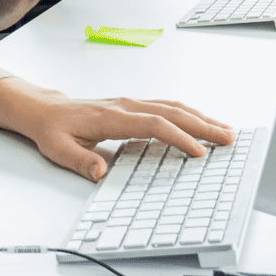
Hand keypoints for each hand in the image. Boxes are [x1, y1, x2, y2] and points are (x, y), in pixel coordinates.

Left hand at [21, 91, 234, 181]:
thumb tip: (100, 172)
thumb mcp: (59, 150)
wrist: (45, 110)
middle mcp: (125, 106)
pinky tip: (202, 123)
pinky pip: (166, 107)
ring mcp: (131, 103)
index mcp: (111, 118)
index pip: (153, 125)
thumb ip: (80, 162)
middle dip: (203, 125)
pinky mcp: (133, 105)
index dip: (179, 138)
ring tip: (226, 130)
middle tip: (229, 139)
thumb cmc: (54, 130)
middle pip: (172, 112)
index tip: (199, 152)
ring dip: (201, 117)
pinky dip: (189, 114)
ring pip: (173, 106)